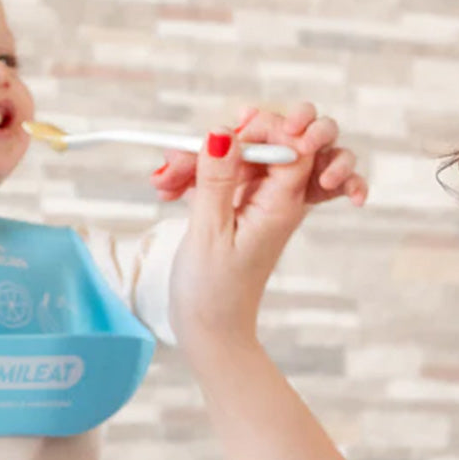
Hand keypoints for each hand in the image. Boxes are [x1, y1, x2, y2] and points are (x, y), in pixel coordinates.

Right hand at [160, 104, 366, 358]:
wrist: (210, 331)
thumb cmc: (213, 292)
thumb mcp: (209, 232)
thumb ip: (217, 179)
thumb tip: (224, 131)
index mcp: (282, 205)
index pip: (294, 144)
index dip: (263, 129)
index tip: (224, 135)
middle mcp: (277, 199)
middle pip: (262, 143)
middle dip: (220, 142)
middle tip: (178, 164)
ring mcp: (258, 201)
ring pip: (235, 156)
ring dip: (197, 161)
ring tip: (163, 184)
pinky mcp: (239, 206)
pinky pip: (222, 174)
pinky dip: (194, 176)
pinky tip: (168, 190)